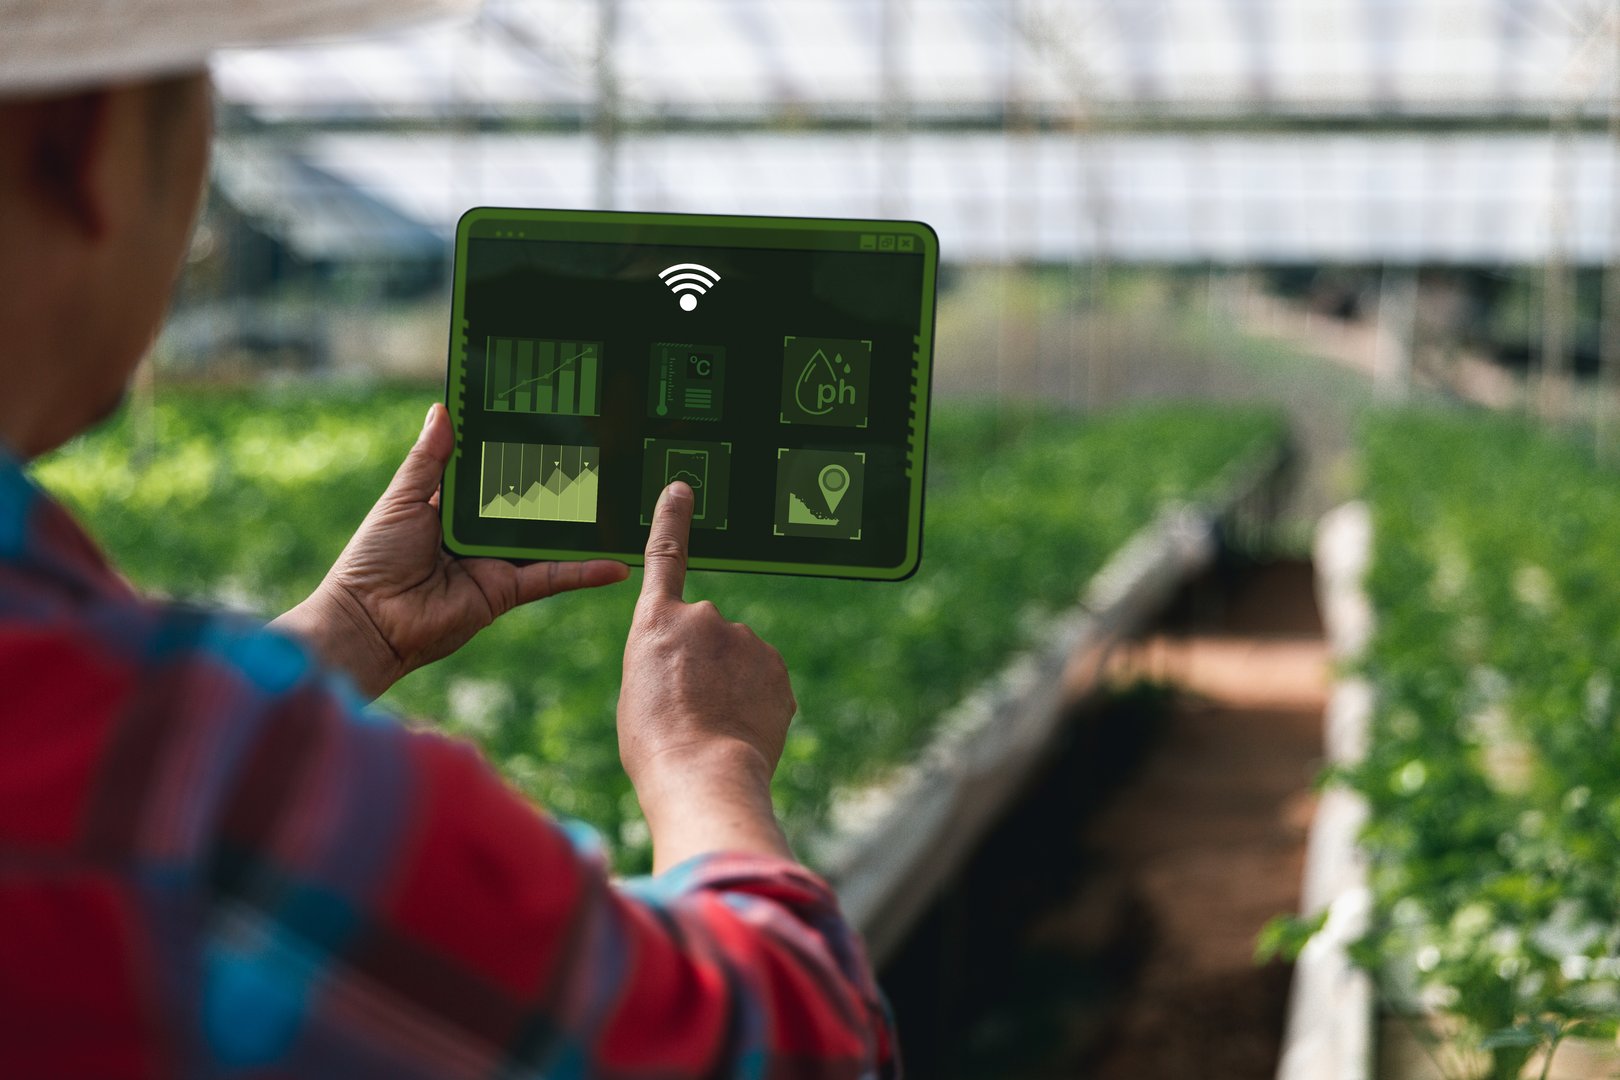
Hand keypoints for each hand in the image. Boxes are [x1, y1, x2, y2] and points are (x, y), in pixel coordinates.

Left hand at [273, 403, 627, 699]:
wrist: (370, 621)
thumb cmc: (374, 557)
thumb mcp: (402, 498)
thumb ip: (429, 459)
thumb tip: (443, 408)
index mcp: (452, 507)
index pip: (492, 473)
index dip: (516, 451)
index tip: (550, 424)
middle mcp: (479, 533)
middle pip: (527, 504)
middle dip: (560, 483)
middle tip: (603, 455)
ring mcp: (497, 562)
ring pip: (547, 539)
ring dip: (582, 526)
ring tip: (621, 503)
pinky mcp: (507, 590)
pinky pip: (552, 577)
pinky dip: (584, 572)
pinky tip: (616, 564)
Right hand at [619, 481, 797, 872]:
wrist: (703, 774)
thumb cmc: (655, 745)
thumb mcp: (637, 692)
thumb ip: (666, 662)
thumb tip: (702, 668)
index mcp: (657, 622)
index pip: (664, 557)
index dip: (672, 520)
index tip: (681, 488)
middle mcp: (706, 618)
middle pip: (707, 636)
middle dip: (704, 666)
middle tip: (690, 712)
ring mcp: (747, 641)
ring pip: (739, 661)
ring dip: (730, 688)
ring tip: (712, 728)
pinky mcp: (777, 669)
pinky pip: (764, 684)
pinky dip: (755, 704)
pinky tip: (740, 732)